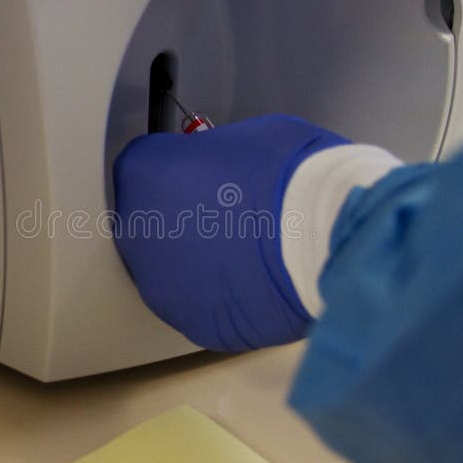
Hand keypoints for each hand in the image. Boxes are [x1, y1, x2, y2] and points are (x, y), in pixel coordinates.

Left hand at [113, 114, 347, 350]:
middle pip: (149, 224)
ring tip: (245, 254)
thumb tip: (216, 171)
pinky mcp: (197, 326)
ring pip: (171, 272)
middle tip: (226, 215)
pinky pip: (203, 306)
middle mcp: (138, 234)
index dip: (175, 171)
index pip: (142, 169)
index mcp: (143, 175)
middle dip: (179, 219)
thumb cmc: (289, 172)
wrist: (324, 234)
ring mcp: (163, 287)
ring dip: (197, 264)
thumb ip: (209, 157)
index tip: (200, 174)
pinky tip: (256, 284)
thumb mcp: (241, 137)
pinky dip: (223, 298)